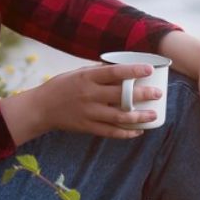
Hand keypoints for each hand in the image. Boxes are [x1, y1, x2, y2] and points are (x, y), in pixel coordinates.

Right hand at [35, 62, 164, 138]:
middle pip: (120, 95)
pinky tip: (138, 131)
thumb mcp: (78, 73)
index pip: (114, 72)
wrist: (41, 108)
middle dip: (142, 95)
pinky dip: (126, 133)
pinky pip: (110, 132)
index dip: (133, 71)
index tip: (149, 69)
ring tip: (153, 115)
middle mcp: (89, 95)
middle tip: (158, 93)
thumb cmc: (62, 86)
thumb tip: (121, 66)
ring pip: (118, 116)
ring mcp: (88, 113)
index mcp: (87, 78)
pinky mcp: (87, 127)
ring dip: (138, 116)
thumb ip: (98, 71)